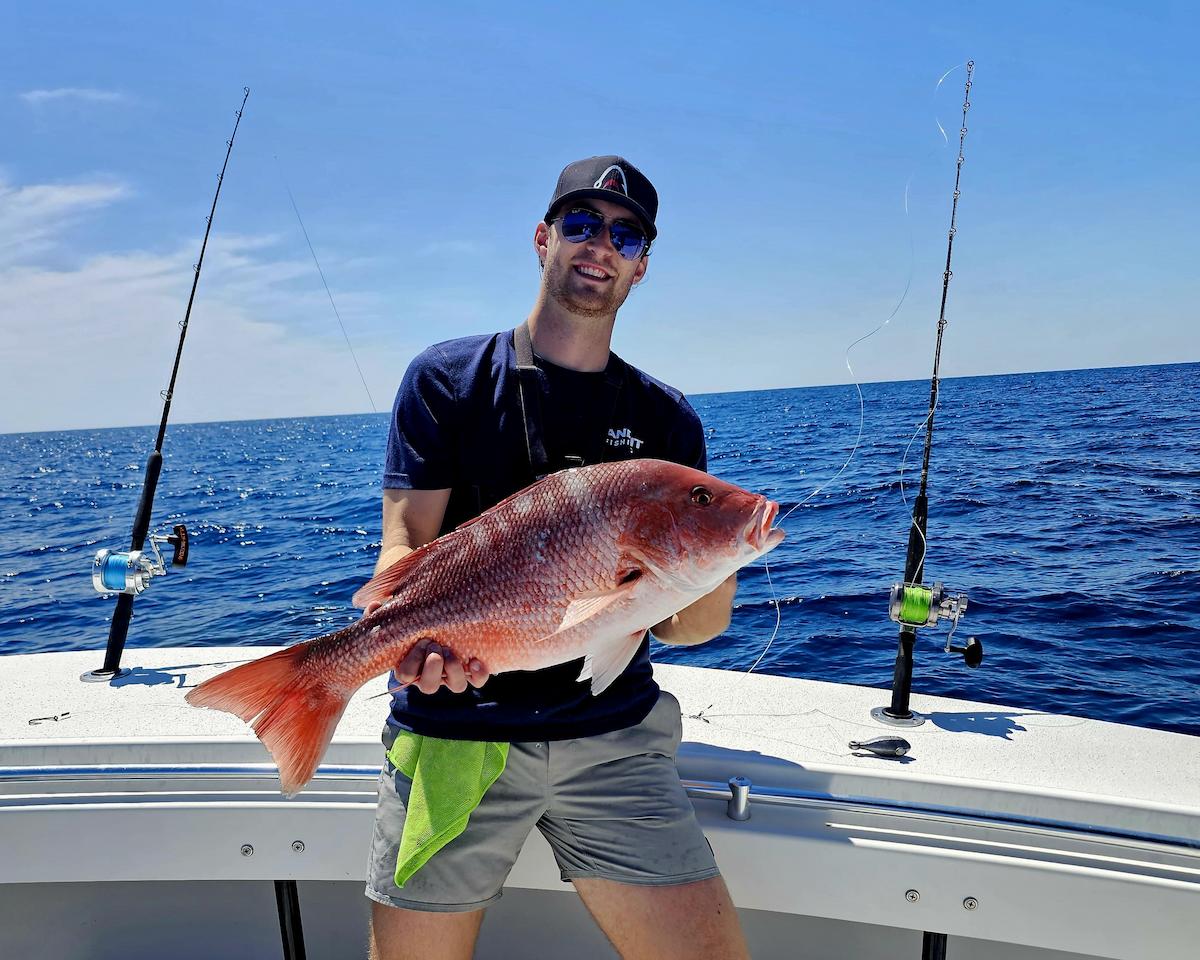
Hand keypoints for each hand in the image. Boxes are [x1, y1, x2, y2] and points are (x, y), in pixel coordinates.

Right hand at [364, 601, 488, 692]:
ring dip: (453, 671)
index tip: (420, 641)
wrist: (443, 621)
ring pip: (455, 686)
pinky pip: (477, 681)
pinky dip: (479, 675)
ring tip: (452, 651)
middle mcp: (431, 676)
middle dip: (432, 668)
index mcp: (409, 666)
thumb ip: (382, 614)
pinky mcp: (471, 671)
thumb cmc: (414, 623)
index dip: (412, 663)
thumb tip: (374, 605)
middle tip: (435, 647)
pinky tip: (477, 661)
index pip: (406, 676)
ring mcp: (451, 675)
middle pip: (429, 687)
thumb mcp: (397, 617)